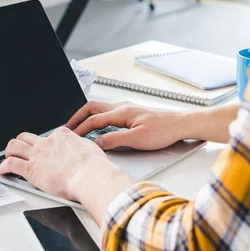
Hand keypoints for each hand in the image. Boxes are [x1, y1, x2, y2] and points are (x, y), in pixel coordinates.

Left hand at [0, 127, 124, 201]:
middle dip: (22, 142)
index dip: (46, 143)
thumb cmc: (94, 166)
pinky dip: (4, 167)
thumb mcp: (92, 149)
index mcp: (62, 136)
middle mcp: (47, 143)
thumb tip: (88, 149)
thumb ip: (84, 147)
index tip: (45, 149)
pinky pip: (11, 164)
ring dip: (9, 151)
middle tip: (21, 149)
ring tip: (8, 156)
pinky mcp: (30, 170)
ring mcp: (37, 155)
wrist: (90, 176)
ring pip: (14, 146)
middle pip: (27, 137)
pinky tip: (4, 171)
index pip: (49, 135)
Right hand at [66, 101, 188, 150]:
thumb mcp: (137, 139)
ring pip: (100, 110)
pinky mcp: (131, 114)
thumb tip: (96, 143)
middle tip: (68, 127)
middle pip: (92, 108)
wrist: (181, 124)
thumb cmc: (164, 130)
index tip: (71, 137)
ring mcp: (127, 109)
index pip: (94, 119)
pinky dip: (98, 120)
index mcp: (121, 112)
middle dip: (78, 117)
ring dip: (88, 118)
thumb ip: (114, 140)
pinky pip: (108, 114)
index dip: (80, 129)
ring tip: (80, 128)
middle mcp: (122, 107)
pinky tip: (99, 130)